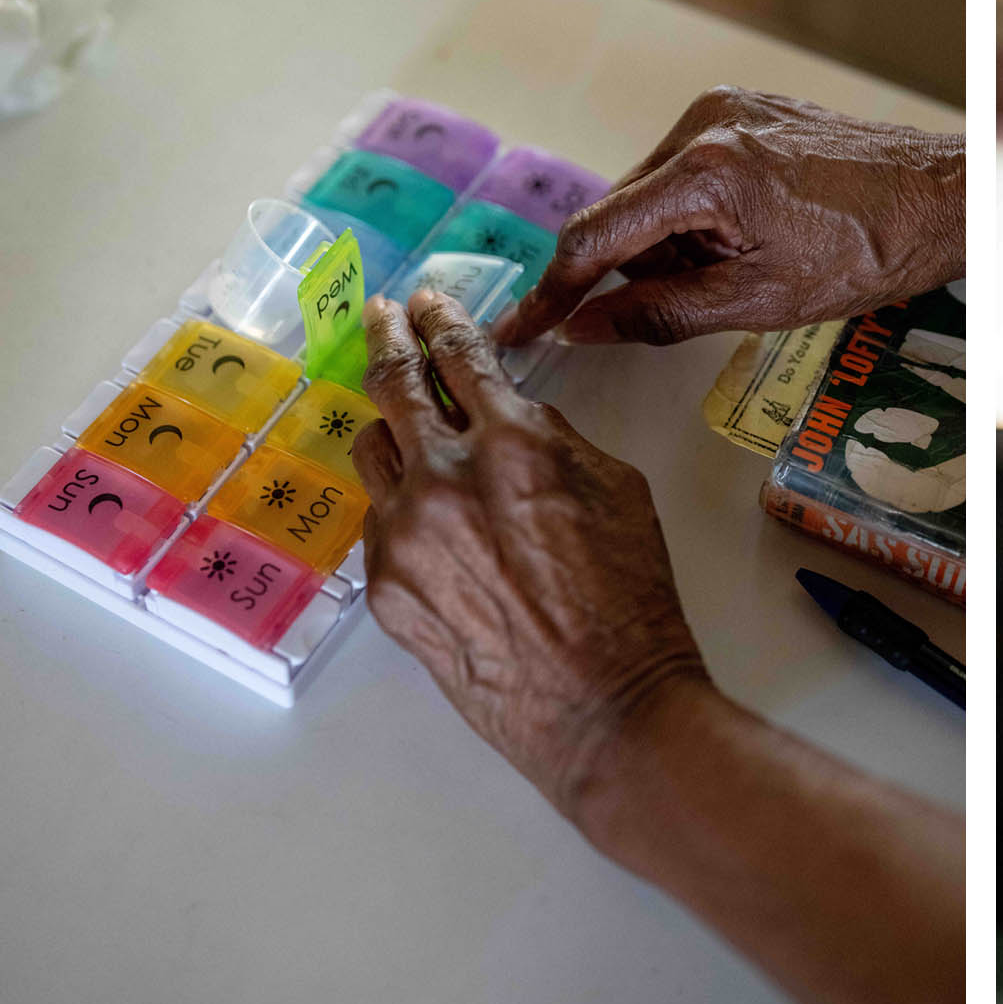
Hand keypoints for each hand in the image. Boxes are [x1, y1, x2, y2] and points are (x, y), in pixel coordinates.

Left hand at [353, 289, 714, 820]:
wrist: (601, 703)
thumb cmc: (629, 600)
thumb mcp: (616, 488)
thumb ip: (550, 439)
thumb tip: (509, 418)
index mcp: (513, 442)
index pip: (460, 355)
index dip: (440, 319)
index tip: (426, 300)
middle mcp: (444, 477)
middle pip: (393, 383)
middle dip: (387, 337)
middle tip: (382, 315)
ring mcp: (405, 534)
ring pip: (373, 450)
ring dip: (390, 428)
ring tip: (404, 424)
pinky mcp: (385, 586)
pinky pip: (379, 522)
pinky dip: (400, 508)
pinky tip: (431, 524)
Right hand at [492, 87, 963, 346]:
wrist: (942, 197)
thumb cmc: (870, 249)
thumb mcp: (758, 302)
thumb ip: (659, 313)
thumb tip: (585, 327)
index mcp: (703, 171)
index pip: (594, 237)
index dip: (551, 291)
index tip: (520, 327)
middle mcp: (703, 124)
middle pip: (619, 212)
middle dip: (626, 269)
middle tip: (668, 308)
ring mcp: (724, 108)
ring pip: (652, 193)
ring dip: (665, 243)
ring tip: (733, 270)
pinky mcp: (744, 109)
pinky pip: (686, 170)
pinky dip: (692, 215)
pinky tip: (742, 239)